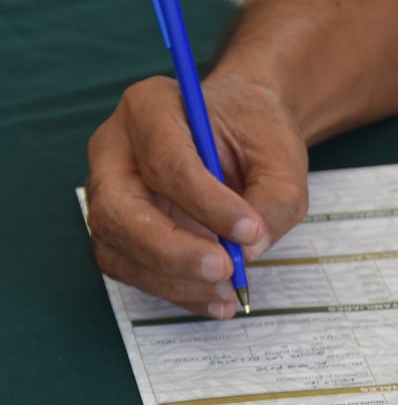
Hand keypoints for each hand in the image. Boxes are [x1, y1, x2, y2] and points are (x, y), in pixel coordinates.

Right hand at [85, 75, 308, 317]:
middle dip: (173, 251)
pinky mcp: (117, 229)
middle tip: (226, 270)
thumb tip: (248, 250)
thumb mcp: (282, 155)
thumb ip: (274, 197)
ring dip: (174, 279)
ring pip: (118, 247)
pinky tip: (215, 298)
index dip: (207, 203)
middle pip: (119, 209)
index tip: (250, 230)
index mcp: (150, 106)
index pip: (165, 161)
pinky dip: (174, 290)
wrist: (242, 133)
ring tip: (229, 290)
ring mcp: (107, 191)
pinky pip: (131, 268)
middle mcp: (114, 148)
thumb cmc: (256, 133)